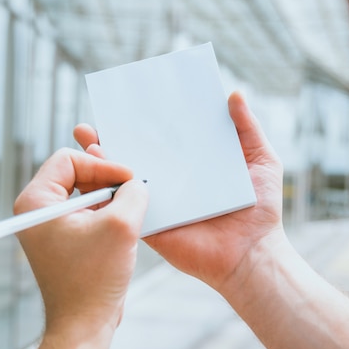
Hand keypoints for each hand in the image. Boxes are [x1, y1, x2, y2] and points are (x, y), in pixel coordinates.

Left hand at [14, 148, 148, 331]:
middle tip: (131, 193)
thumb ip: (133, 192)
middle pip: (75, 173)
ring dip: (109, 199)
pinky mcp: (62, 238)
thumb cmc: (93, 278)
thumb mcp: (121, 225)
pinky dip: (106, 213)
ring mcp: (48, 225)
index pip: (69, 159)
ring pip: (83, 192)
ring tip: (128, 213)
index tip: (128, 181)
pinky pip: (86, 211)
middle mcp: (36, 210)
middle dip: (106, 180)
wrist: (84, 324)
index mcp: (36, 201)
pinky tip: (122, 229)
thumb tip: (135, 183)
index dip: (102, 166)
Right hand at [73, 92, 284, 295]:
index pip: (162, 138)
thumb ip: (247, 129)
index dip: (143, 121)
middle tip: (90, 123)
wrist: (254, 254)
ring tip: (86, 139)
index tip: (124, 103)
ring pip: (124, 179)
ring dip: (102, 160)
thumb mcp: (262, 160)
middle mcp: (172, 181)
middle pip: (136, 154)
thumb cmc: (262, 209)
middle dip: (111, 137)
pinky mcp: (152, 225)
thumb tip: (234, 94)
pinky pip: (126, 207)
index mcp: (192, 164)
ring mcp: (160, 203)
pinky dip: (109, 192)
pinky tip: (94, 174)